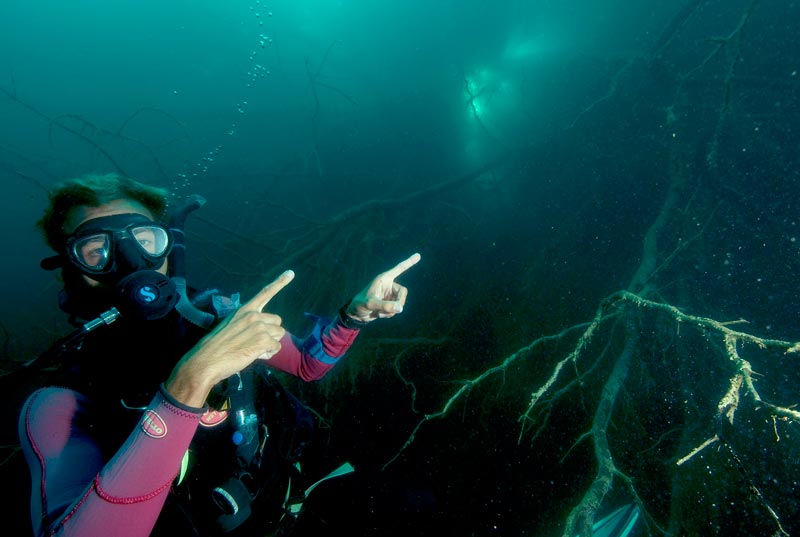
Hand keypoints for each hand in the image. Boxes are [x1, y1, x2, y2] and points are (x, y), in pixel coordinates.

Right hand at [166, 270, 294, 406]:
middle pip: (277, 322)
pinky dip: (268, 353)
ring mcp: (258, 327)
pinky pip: (276, 347)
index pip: (265, 293)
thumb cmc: (215, 347)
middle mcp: (253, 315)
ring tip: (253, 350)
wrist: (205, 361)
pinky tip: (254, 355)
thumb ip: (247, 324)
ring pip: (279, 335)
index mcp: (244, 310)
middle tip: (254, 342)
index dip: (280, 282)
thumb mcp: (230, 326)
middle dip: (270, 333)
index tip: (291, 273)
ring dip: (270, 344)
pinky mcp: (262, 340)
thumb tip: (260, 333)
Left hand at [345, 253, 420, 322]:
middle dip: (399, 303)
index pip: (399, 269)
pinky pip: (397, 309)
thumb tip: (401, 308)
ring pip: (400, 303)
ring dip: (392, 311)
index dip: (409, 262)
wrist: (356, 314)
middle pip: (403, 292)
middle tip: (393, 310)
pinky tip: (380, 314)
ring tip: (379, 313)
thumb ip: (385, 305)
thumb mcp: (371, 304)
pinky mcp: (390, 303)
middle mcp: (388, 285)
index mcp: (384, 279)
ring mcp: (390, 295)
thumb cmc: (360, 304)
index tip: (418, 255)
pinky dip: (390, 314)